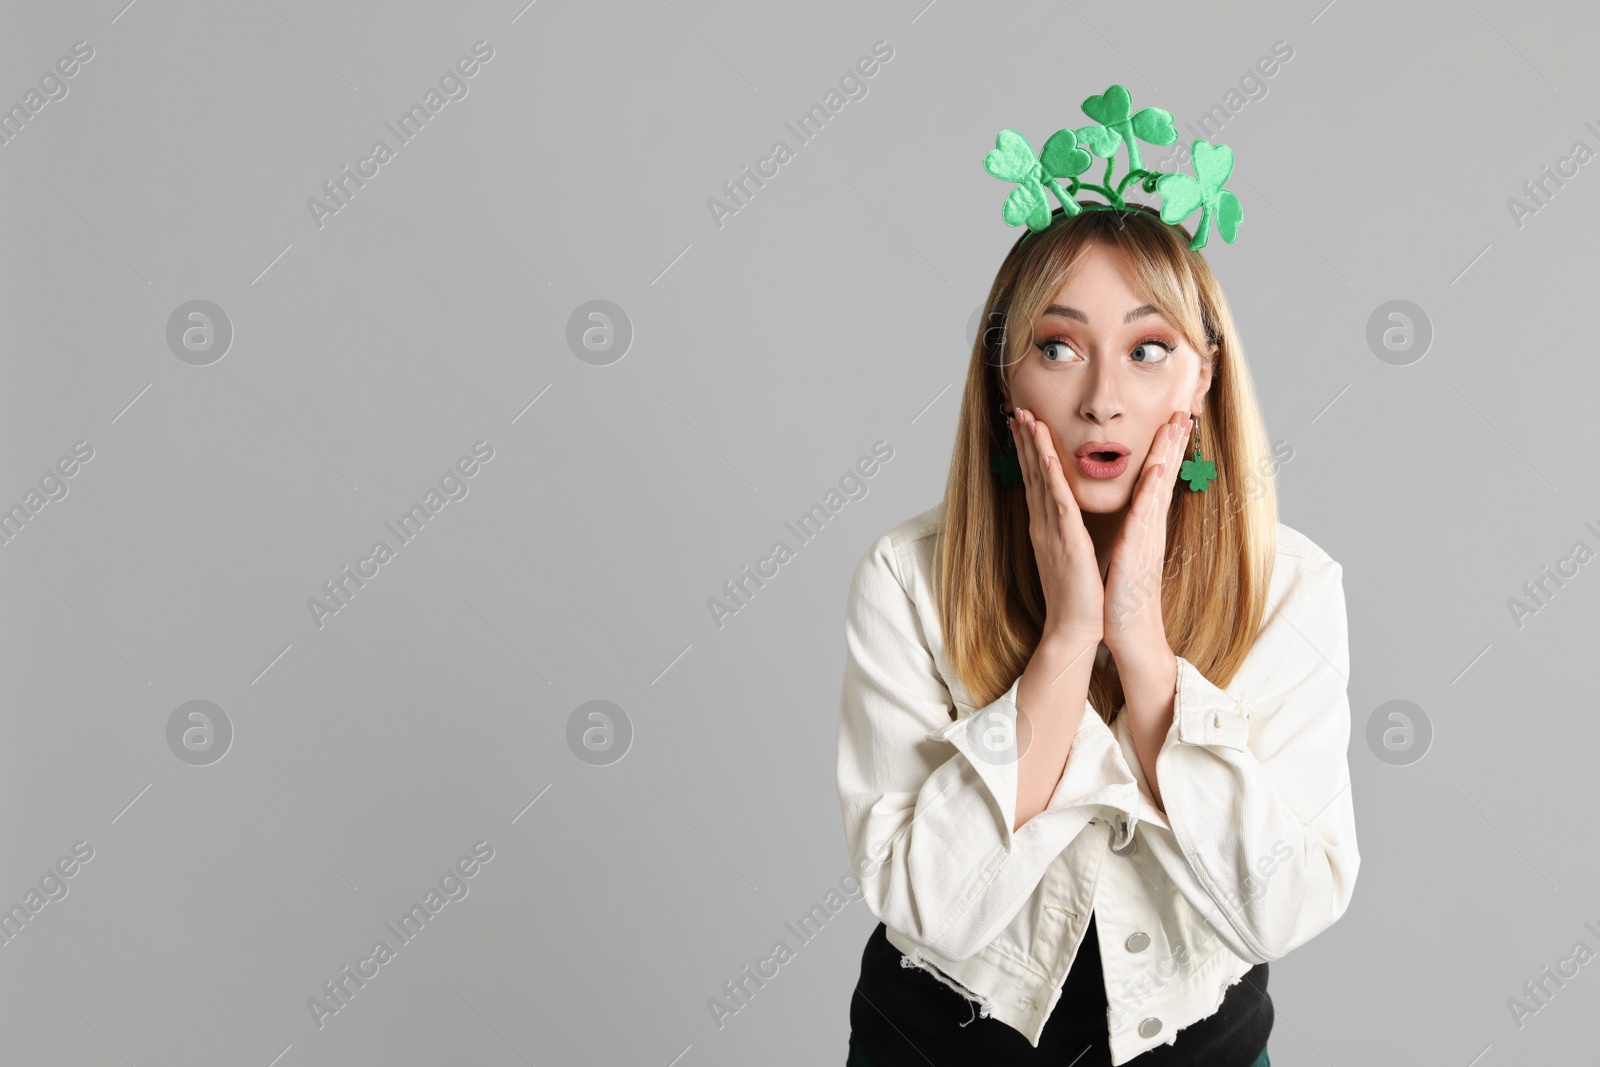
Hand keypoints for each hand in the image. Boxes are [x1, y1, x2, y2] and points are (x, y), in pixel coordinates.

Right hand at [1011, 408, 1102, 645]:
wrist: (1075, 628)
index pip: (1036, 482)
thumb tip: (1064, 516)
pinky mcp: (1067, 541)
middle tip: (1019, 411)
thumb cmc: (1077, 597)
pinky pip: (1058, 502)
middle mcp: (1044, 525)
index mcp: (1047, 528)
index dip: (1029, 452)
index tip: (1026, 425)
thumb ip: (1065, 533)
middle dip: (1026, 441)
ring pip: (1042, 482)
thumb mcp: (1070, 556)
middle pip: (1032, 475)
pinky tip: (1046, 455)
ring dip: (1034, 449)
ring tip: (1028, 420)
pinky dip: (1052, 476)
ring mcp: (1052, 532)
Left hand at [1102, 410, 1189, 664]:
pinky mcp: (1137, 551)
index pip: (1156, 480)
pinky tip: (1158, 470)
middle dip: (1173, 443)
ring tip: (1176, 425)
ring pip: (1159, 488)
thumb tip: (1135, 515)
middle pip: (1164, 476)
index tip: (1171, 422)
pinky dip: (1152, 492)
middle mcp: (1150, 528)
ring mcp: (1147, 538)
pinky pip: (1145, 517)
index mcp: (1145, 527)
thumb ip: (1133, 532)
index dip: (1165, 450)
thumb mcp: (1128, 555)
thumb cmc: (1124, 596)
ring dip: (1168, 454)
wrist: (1129, 633)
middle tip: (1183, 410)